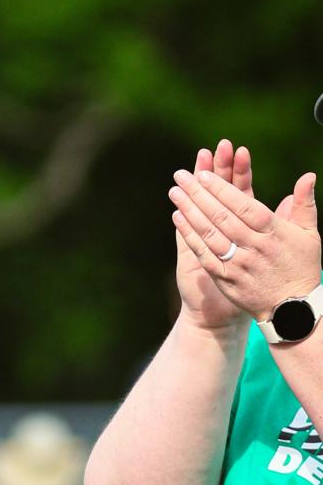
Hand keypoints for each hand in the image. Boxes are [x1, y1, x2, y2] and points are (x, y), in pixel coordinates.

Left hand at [171, 158, 319, 321]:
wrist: (291, 310)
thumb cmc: (301, 267)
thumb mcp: (309, 235)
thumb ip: (304, 204)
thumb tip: (308, 176)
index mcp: (274, 233)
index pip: (244, 206)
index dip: (223, 190)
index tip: (205, 174)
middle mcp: (254, 248)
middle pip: (222, 216)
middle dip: (199, 194)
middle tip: (181, 176)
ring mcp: (238, 265)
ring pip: (210, 233)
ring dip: (189, 211)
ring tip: (175, 192)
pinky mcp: (226, 280)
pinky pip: (204, 254)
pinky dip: (190, 236)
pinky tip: (178, 219)